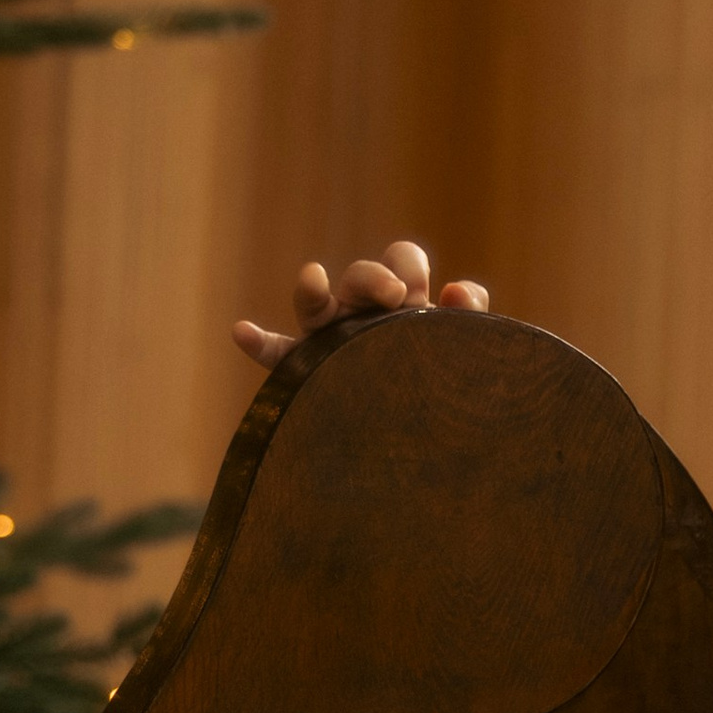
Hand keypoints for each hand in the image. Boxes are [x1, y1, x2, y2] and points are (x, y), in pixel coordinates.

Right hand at [233, 239, 487, 368]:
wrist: (429, 452)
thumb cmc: (446, 391)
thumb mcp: (465, 348)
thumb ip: (470, 316)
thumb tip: (455, 289)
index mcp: (403, 302)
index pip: (401, 260)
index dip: (408, 265)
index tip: (421, 291)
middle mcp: (364, 314)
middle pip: (360, 276)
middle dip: (376, 276)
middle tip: (397, 296)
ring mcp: (331, 342)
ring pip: (315, 303)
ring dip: (312, 288)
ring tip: (313, 279)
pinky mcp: (306, 374)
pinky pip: (277, 356)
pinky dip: (258, 343)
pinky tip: (242, 332)